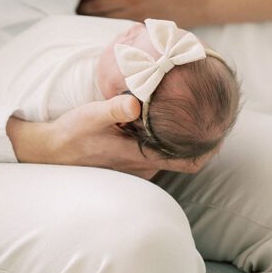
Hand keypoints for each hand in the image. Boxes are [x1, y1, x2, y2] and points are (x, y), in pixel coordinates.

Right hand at [6, 95, 212, 177]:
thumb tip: (135, 104)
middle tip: (214, 115)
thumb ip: (114, 108)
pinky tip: (163, 123)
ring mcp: (135, 169)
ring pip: (169, 157)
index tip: (222, 131)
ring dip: (182, 141)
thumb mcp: (91, 115)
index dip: (208, 149)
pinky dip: (165, 142)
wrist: (49, 152)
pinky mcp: (126, 164)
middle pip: (182, 159)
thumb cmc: (72, 133)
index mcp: (139, 156)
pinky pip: (155, 155)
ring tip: (195, 115)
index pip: (186, 161)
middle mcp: (142, 167)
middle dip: (199, 141)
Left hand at [77, 0, 206, 24]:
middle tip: (74, 1)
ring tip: (82, 11)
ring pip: (102, 18)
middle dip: (82, 3)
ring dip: (90, 15)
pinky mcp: (138, 26)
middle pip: (95, 4)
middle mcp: (129, 0)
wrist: (194, 2)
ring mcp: (133, 16)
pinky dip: (104, 22)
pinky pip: (115, 25)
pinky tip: (100, 19)